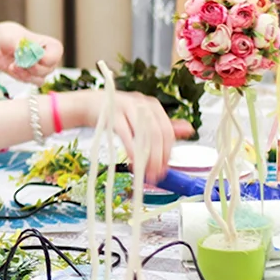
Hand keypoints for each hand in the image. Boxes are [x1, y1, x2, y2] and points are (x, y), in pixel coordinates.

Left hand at [0, 22, 62, 82]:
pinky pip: (30, 82)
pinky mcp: (32, 78)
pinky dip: (20, 77)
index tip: (29, 53)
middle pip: (47, 70)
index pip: (55, 55)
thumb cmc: (10, 36)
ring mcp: (42, 70)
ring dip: (24, 73)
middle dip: (30, 66)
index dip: (42, 58)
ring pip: (39, 79)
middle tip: (18, 60)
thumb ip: (22, 47)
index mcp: (52, 46)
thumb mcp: (14, 37)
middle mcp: (50, 60)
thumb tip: (26, 56)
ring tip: (13, 64)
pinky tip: (12, 68)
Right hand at [64, 90, 180, 181]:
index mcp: (152, 106)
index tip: (165, 169)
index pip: (167, 131)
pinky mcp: (112, 114)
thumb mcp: (141, 118)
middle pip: (157, 134)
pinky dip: (131, 150)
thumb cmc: (117, 113)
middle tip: (156, 175)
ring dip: (146, 157)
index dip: (167, 153)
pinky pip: (126, 135)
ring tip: (145, 173)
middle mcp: (142, 105)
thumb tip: (189, 129)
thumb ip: (163, 125)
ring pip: (143, 135)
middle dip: (158, 158)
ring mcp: (127, 107)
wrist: (90, 104)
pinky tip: (133, 161)